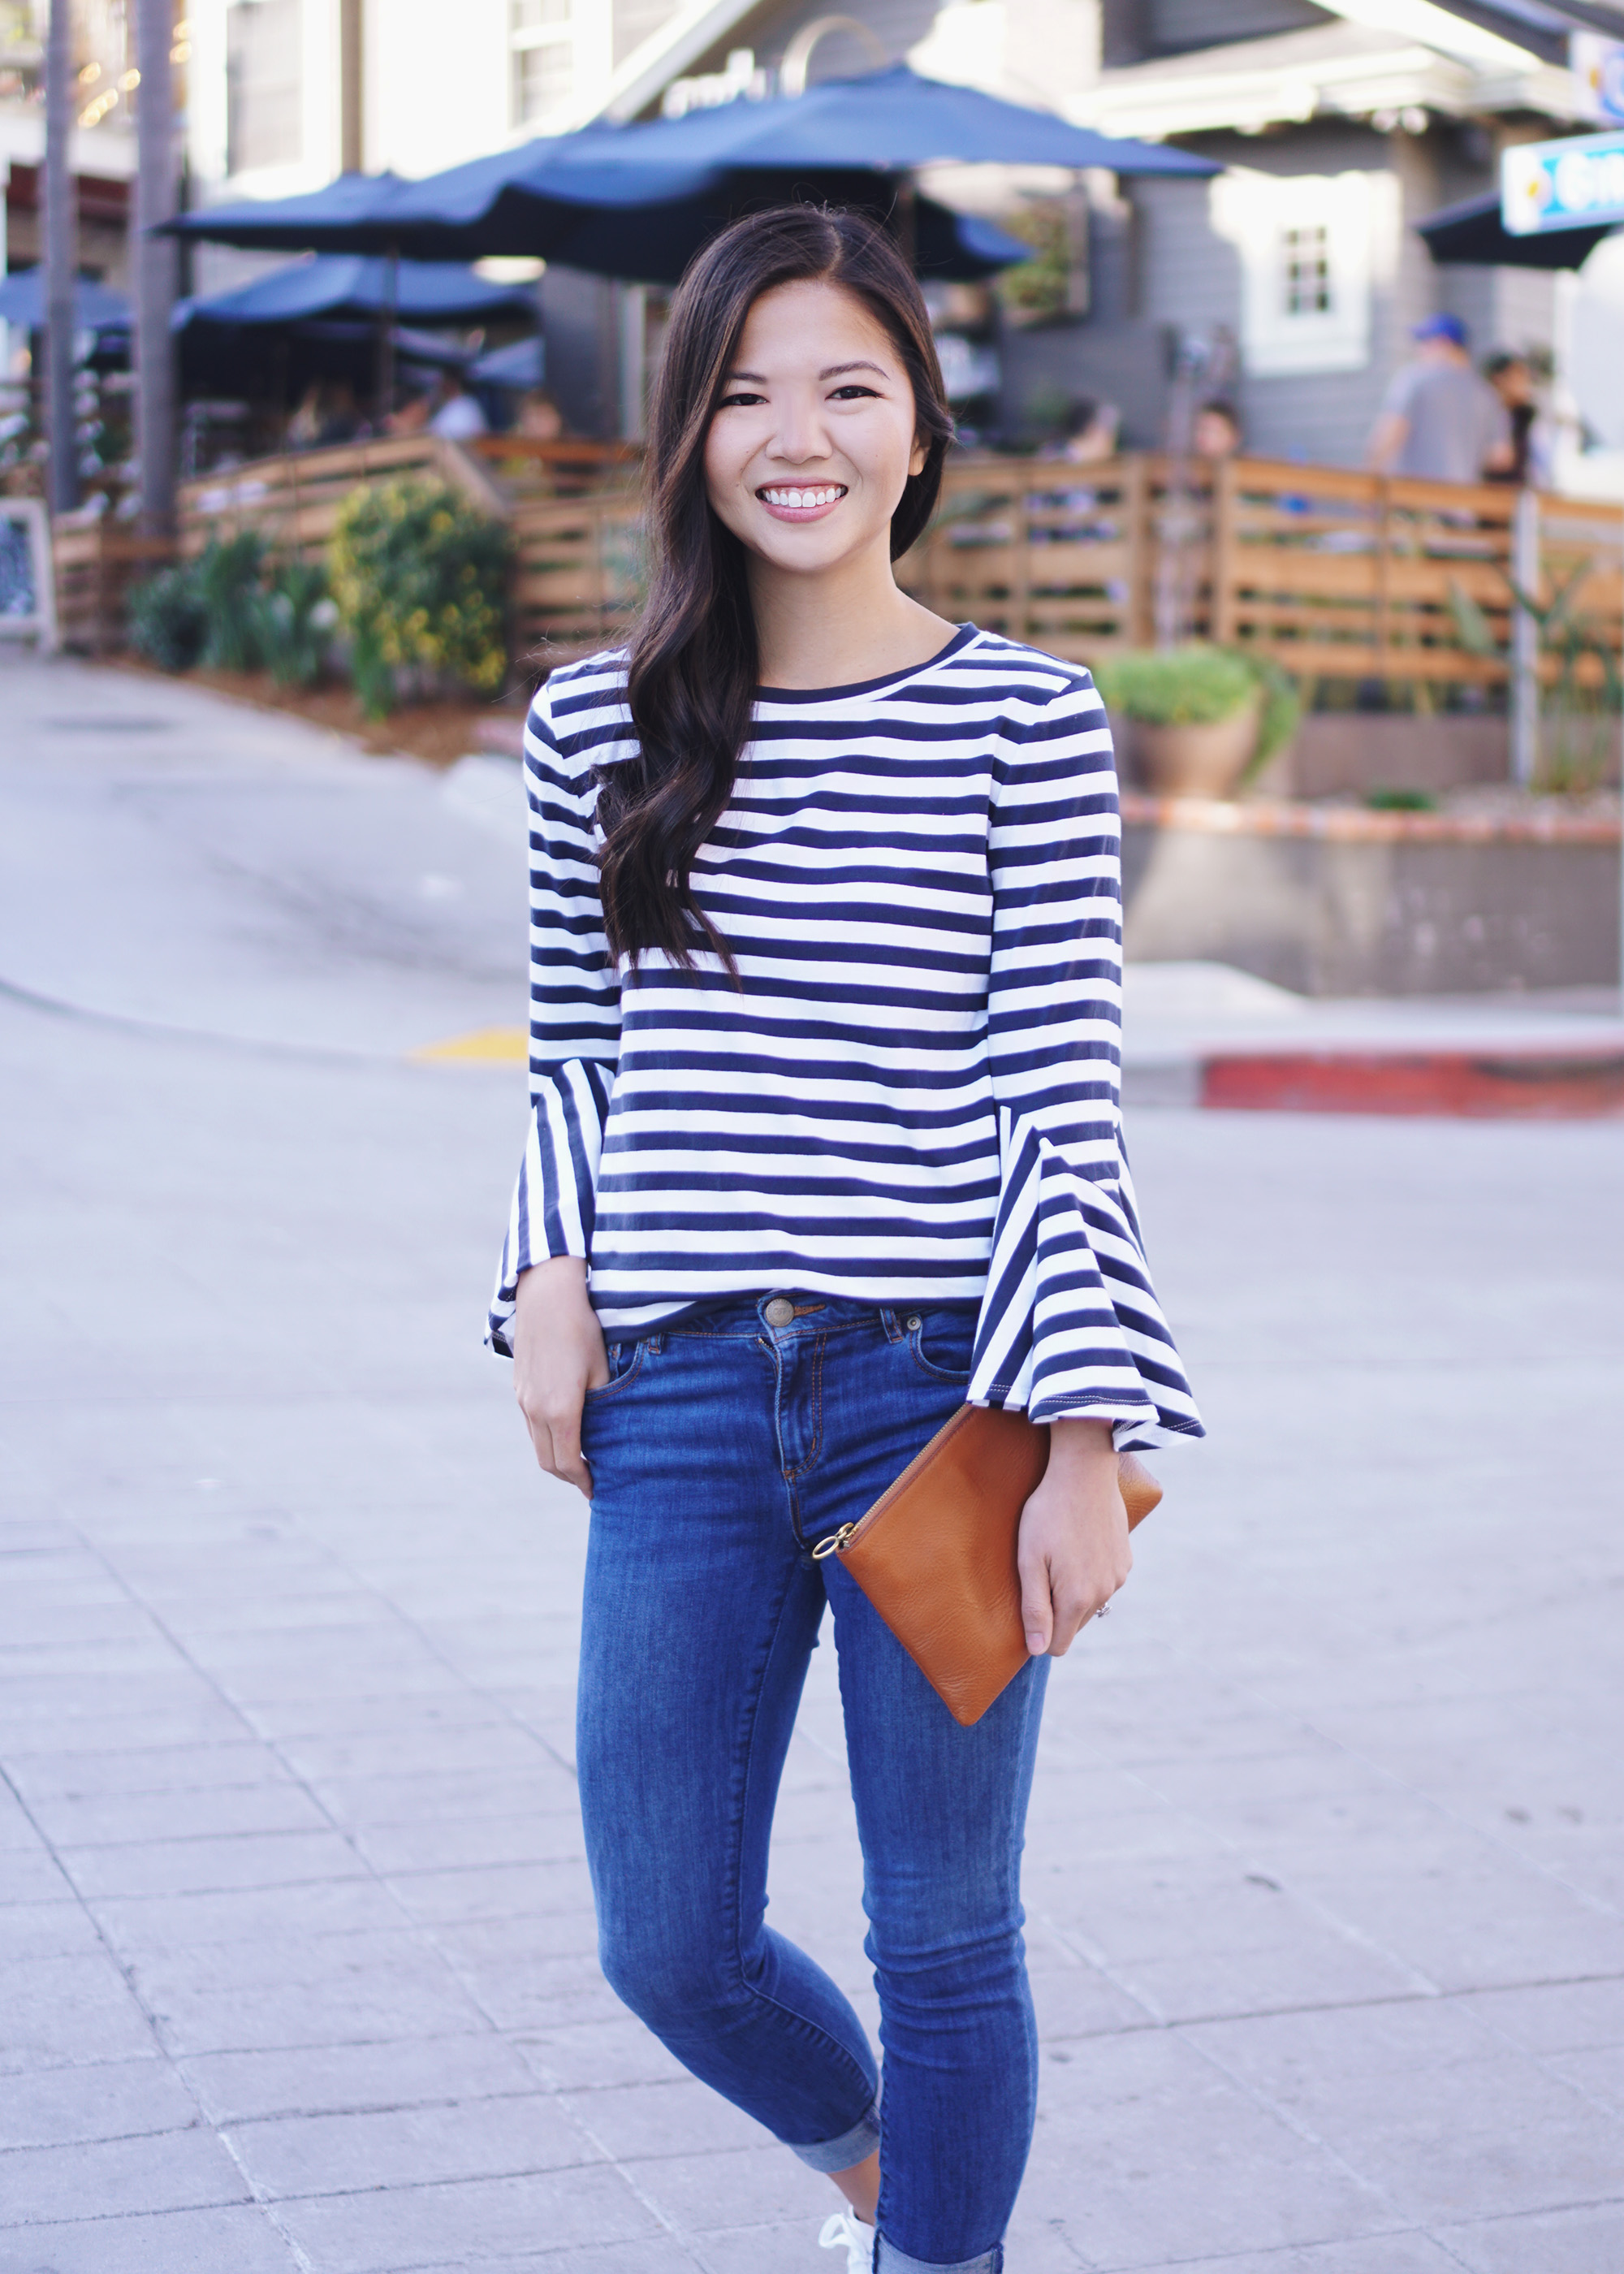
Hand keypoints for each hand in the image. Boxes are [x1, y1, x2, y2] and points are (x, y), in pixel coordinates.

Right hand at [511, 1258, 608, 1498]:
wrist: (547, 1295)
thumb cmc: (583, 1331)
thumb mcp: (603, 1371)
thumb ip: (604, 1408)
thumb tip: (611, 1436)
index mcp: (559, 1411)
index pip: (568, 1463)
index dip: (583, 1482)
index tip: (598, 1491)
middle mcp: (535, 1410)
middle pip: (548, 1462)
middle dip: (570, 1476)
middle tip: (591, 1482)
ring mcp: (523, 1399)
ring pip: (538, 1444)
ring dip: (557, 1458)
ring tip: (581, 1460)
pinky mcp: (520, 1387)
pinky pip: (532, 1424)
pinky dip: (547, 1438)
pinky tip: (566, 1430)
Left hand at [1017, 1417, 1130, 1656]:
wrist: (1084, 1472)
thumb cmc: (1047, 1513)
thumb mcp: (1029, 1559)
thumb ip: (1034, 1608)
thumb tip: (1037, 1649)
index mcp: (1077, 1599)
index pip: (1058, 1644)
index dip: (1039, 1635)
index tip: (1027, 1609)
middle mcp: (1104, 1593)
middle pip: (1073, 1625)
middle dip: (1055, 1611)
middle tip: (1039, 1574)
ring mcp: (1118, 1577)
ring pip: (1091, 1603)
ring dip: (1074, 1592)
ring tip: (1058, 1556)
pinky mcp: (1126, 1559)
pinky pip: (1104, 1581)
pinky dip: (1090, 1573)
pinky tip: (1078, 1546)